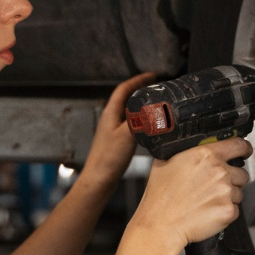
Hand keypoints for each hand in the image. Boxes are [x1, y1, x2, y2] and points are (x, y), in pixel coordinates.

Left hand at [79, 72, 156, 188]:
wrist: (99, 179)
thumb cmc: (109, 158)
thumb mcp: (127, 135)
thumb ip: (139, 119)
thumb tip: (153, 108)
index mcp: (110, 113)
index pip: (124, 89)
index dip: (138, 80)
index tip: (152, 76)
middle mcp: (110, 118)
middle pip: (125, 98)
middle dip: (140, 89)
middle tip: (156, 87)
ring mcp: (112, 130)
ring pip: (128, 111)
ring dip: (141, 104)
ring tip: (155, 103)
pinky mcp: (116, 141)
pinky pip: (130, 123)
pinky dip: (141, 119)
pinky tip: (148, 126)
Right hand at [130, 138, 251, 250]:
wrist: (161, 224)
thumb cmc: (160, 198)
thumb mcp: (164, 163)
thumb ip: (183, 154)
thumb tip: (188, 152)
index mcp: (205, 155)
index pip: (238, 145)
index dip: (244, 149)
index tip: (244, 152)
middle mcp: (219, 171)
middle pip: (242, 173)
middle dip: (232, 179)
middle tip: (215, 187)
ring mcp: (226, 192)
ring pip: (239, 192)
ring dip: (228, 196)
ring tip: (208, 201)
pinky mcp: (228, 211)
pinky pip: (235, 209)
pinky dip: (225, 211)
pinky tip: (209, 212)